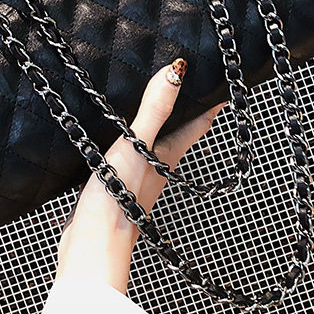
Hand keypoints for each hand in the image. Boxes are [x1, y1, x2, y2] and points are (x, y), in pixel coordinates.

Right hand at [55, 59, 224, 293]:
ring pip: (151, 145)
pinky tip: (112, 138)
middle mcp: (158, 166)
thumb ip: (154, 109)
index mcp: (168, 154)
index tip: (220, 84)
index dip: (209, 102)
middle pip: (176, 132)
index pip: (197, 123)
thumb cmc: (120, 197)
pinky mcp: (115, 185)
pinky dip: (126, 142)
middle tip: (186, 88)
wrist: (93, 241)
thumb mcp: (137, 144)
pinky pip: (126, 157)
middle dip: (181, 110)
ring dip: (153, 126)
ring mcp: (137, 177)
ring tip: (151, 106)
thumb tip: (175, 73)